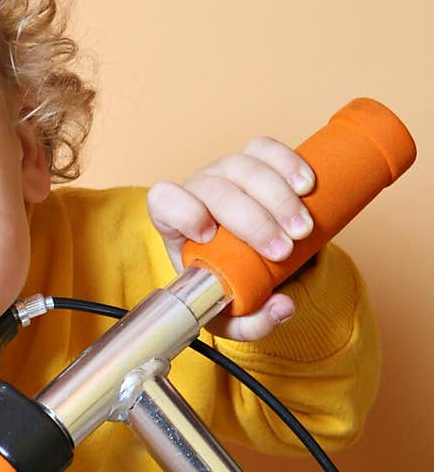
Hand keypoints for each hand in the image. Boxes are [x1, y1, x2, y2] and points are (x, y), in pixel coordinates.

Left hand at [146, 135, 315, 342]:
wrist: (249, 260)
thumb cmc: (229, 284)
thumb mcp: (232, 315)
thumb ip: (252, 322)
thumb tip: (283, 307)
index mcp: (175, 225)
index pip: (164, 202)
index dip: (183, 211)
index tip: (209, 235)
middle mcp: (198, 191)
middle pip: (216, 189)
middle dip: (252, 220)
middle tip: (283, 251)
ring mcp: (226, 171)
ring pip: (244, 166)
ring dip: (277, 198)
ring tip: (303, 229)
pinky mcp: (253, 158)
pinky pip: (266, 148)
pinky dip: (287, 163)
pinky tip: (307, 186)